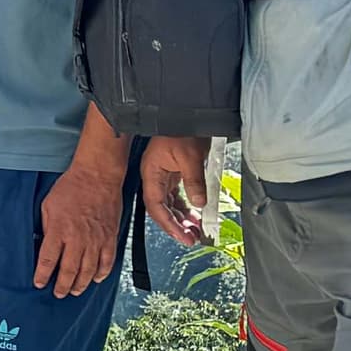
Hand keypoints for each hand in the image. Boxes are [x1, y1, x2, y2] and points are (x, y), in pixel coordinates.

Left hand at [36, 148, 127, 296]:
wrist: (97, 176)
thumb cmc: (71, 188)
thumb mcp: (47, 205)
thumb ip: (46, 227)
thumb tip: (42, 243)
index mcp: (58, 231)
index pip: (47, 260)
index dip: (42, 275)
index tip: (39, 283)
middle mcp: (77, 239)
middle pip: (68, 271)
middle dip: (62, 286)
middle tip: (58, 293)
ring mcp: (95, 240)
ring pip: (88, 271)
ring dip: (80, 284)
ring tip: (74, 291)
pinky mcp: (109, 238)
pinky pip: (107, 262)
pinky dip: (101, 273)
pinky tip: (96, 279)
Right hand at [141, 135, 214, 249]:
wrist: (183, 112)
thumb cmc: (181, 129)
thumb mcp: (190, 157)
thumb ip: (194, 182)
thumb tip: (199, 203)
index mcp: (152, 174)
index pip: (157, 207)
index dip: (169, 224)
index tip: (183, 236)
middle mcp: (155, 176)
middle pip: (162, 208)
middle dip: (176, 225)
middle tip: (191, 238)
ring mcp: (163, 174)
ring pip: (170, 203)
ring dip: (181, 217)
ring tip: (195, 229)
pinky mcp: (173, 171)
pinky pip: (177, 194)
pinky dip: (186, 205)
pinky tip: (195, 212)